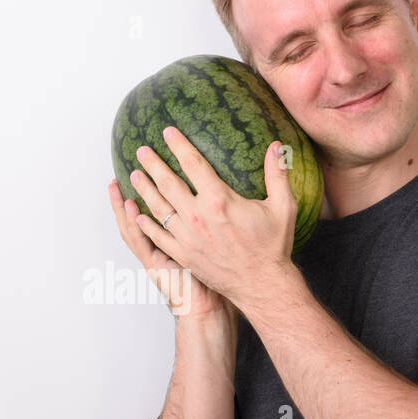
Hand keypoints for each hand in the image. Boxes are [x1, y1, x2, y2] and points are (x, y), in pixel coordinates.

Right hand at [108, 177, 232, 320]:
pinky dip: (134, 224)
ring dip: (122, 204)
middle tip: (127, 169)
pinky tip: (130, 206)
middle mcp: (158, 248)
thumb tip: (224, 200)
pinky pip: (140, 242)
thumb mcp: (211, 247)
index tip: (145, 172)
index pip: (156, 213)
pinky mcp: (154, 266)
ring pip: (132, 226)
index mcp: (170, 242)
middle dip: (132, 191)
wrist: (210, 309)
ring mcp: (154, 256)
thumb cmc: (216, 283)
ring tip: (115, 184)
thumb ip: (211, 225)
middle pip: (139, 215)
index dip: (148, 193)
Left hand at [127, 126, 296, 313]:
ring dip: (144, 190)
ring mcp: (187, 237)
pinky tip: (138, 214)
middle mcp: (198, 216)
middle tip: (141, 151)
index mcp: (219, 200)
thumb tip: (277, 146)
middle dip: (153, 165)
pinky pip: (159, 236)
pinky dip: (147, 224)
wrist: (262, 285)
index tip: (168, 132)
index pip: (193, 164)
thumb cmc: (273, 247)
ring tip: (134, 176)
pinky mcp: (184, 255)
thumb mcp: (283, 207)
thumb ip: (277, 174)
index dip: (179, 146)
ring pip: (159, 208)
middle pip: (168, 183)